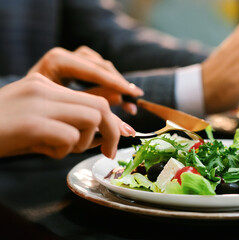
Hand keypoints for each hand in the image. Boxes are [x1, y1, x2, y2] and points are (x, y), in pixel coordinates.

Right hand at [0, 73, 135, 158]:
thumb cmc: (0, 133)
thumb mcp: (36, 121)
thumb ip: (67, 122)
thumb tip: (103, 136)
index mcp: (45, 85)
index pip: (95, 97)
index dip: (114, 120)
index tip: (122, 136)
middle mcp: (43, 88)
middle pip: (100, 106)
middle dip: (113, 131)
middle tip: (109, 153)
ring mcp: (37, 103)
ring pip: (91, 118)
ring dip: (85, 141)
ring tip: (62, 148)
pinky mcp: (30, 123)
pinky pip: (68, 136)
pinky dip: (64, 150)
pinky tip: (44, 151)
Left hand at [28, 46, 142, 114]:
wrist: (15, 110)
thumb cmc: (35, 113)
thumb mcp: (65, 110)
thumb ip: (94, 106)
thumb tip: (123, 105)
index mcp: (57, 61)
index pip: (96, 71)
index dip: (118, 84)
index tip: (135, 95)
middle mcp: (62, 55)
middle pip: (101, 66)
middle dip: (120, 84)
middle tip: (134, 98)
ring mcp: (66, 57)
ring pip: (101, 65)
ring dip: (115, 82)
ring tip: (126, 100)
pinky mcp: (70, 64)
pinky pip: (96, 68)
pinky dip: (107, 81)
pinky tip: (114, 95)